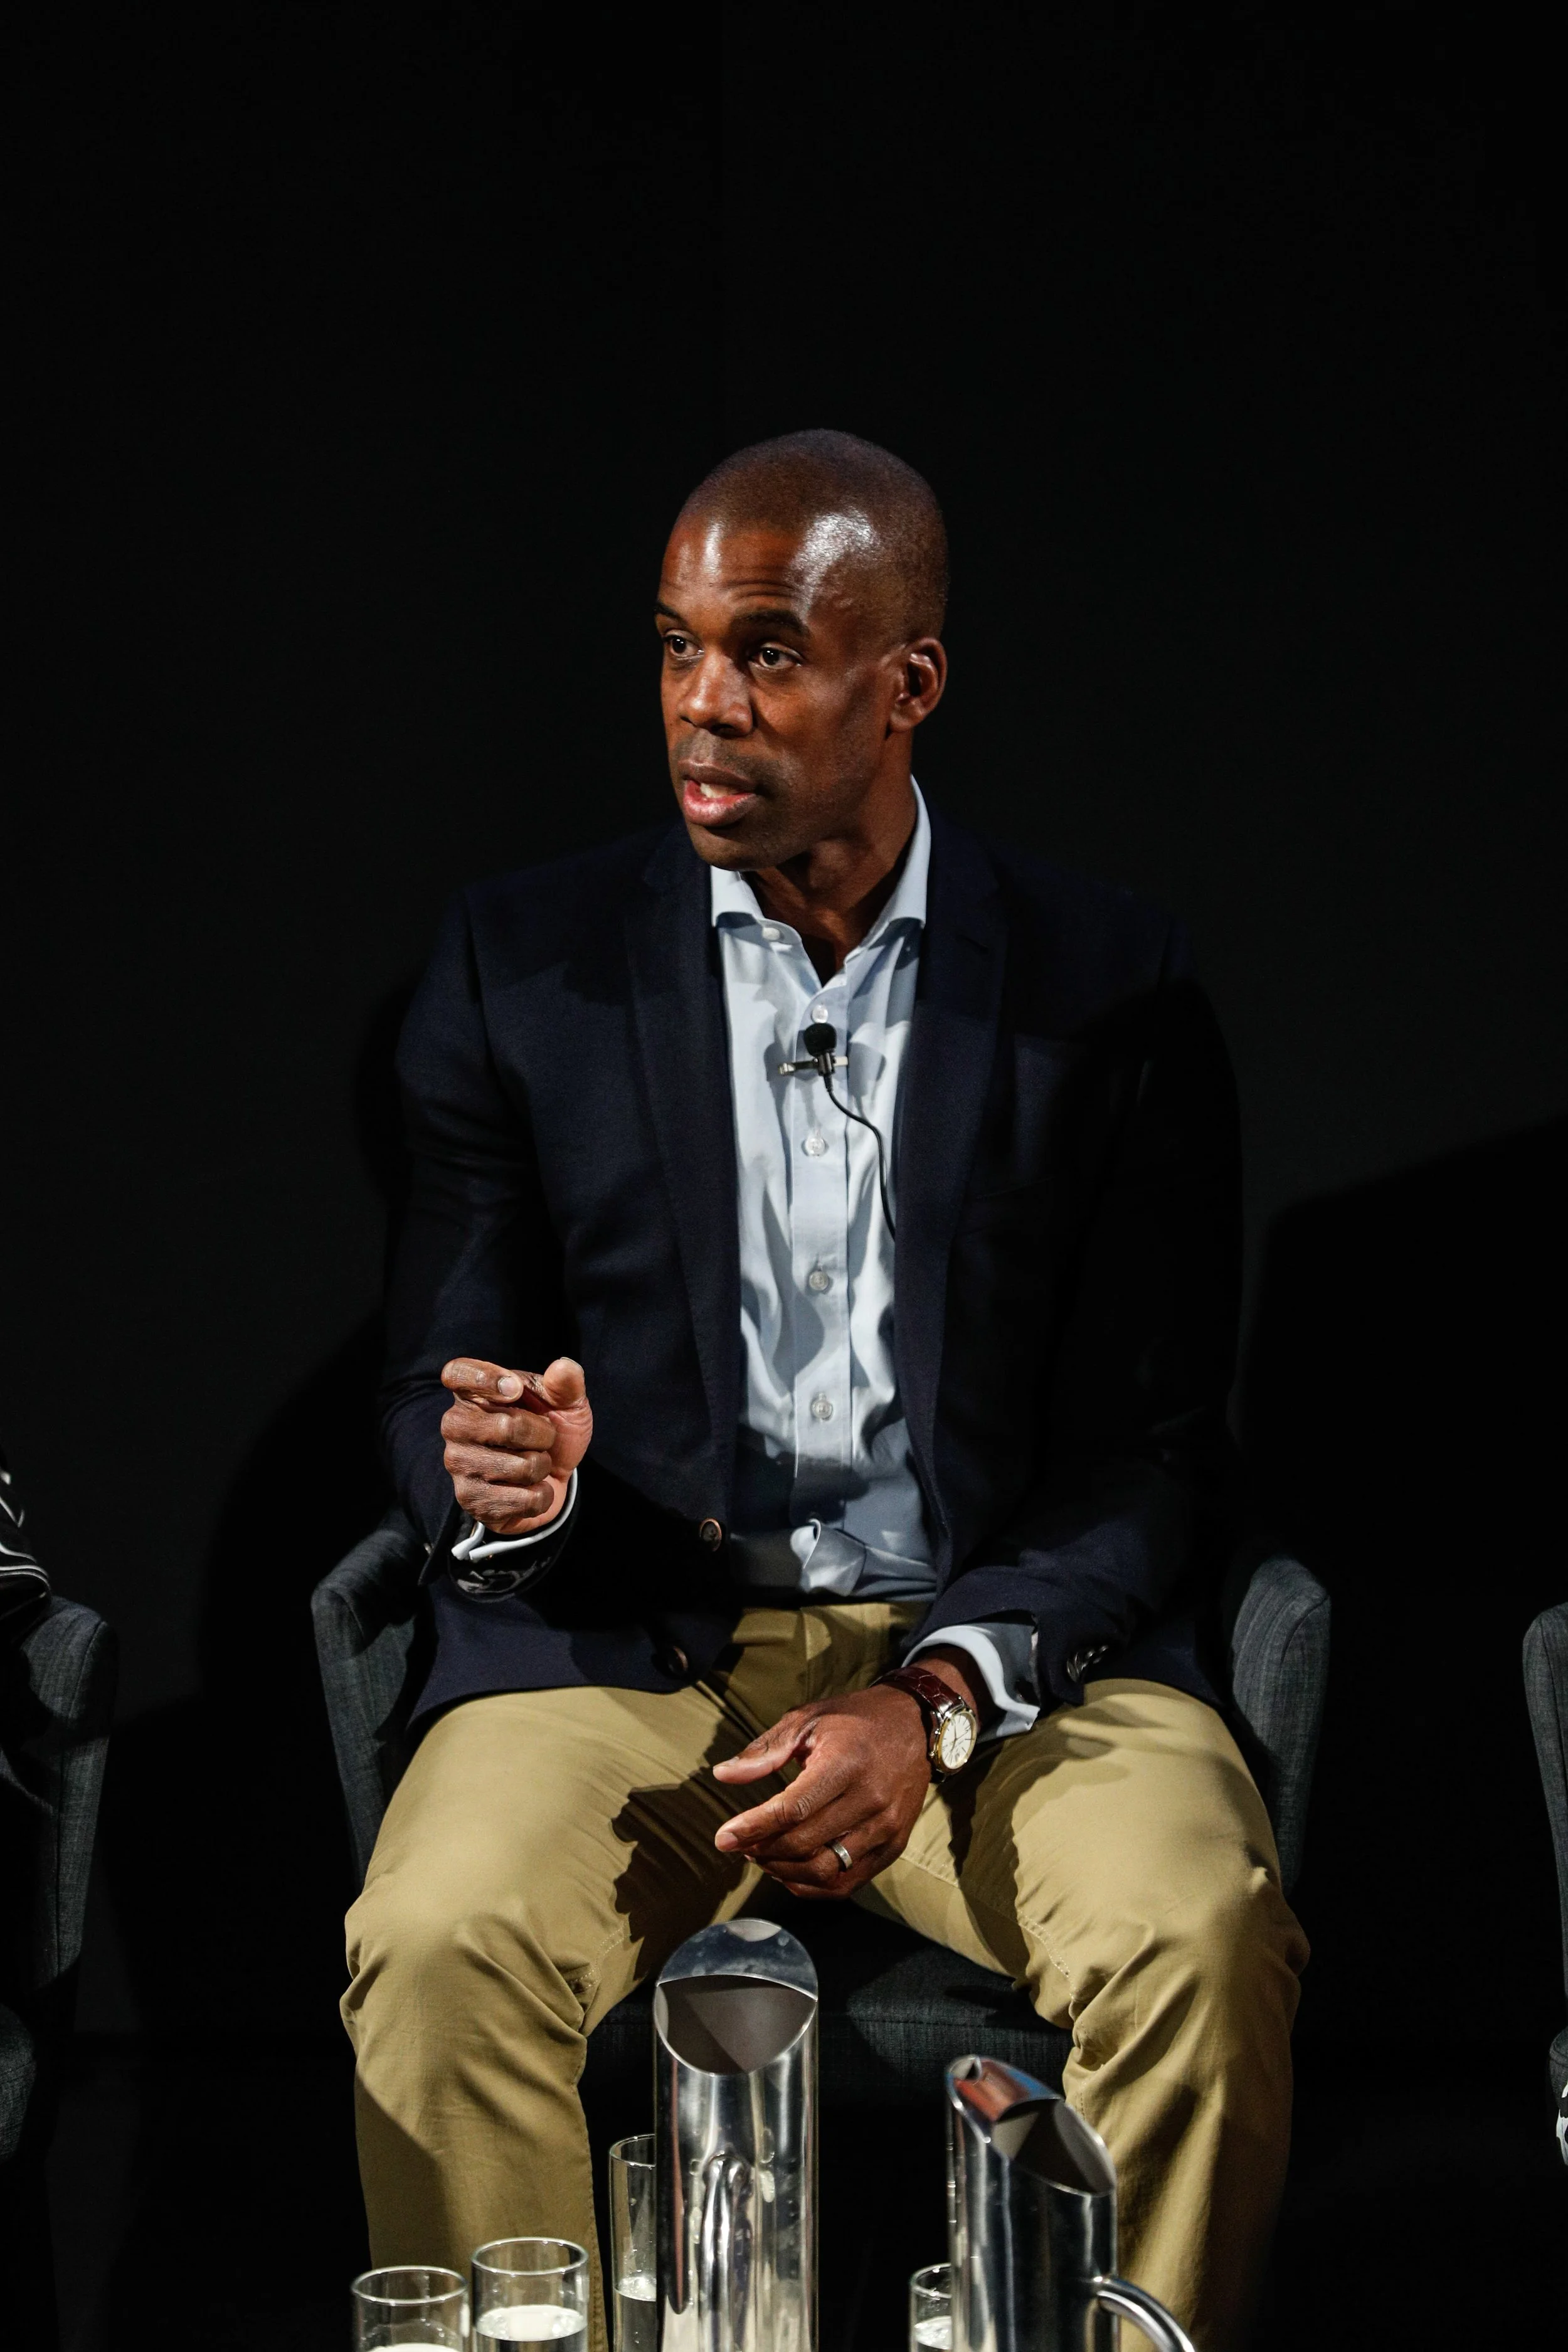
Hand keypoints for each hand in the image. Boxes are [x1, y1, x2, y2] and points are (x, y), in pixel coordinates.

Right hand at [440, 1355, 592, 1534]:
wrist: (552, 1479)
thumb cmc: (551, 1432)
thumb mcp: (566, 1404)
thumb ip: (566, 1383)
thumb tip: (564, 1367)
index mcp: (473, 1393)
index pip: (457, 1373)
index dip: (486, 1378)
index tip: (515, 1389)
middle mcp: (455, 1425)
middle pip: (508, 1427)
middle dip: (543, 1435)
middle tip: (542, 1438)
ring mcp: (459, 1464)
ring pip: (521, 1467)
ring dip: (542, 1466)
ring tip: (534, 1464)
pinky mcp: (470, 1500)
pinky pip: (524, 1499)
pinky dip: (542, 1495)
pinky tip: (530, 1489)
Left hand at [710, 1652, 983, 1897]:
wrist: (916, 1726)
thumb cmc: (854, 1720)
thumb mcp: (808, 1719)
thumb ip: (766, 1750)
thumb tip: (723, 1775)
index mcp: (846, 1764)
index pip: (793, 1809)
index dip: (754, 1827)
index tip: (722, 1837)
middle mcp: (871, 1800)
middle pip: (805, 1844)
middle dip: (763, 1850)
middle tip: (739, 1843)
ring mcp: (886, 1828)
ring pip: (826, 1870)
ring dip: (784, 1870)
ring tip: (761, 1855)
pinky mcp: (895, 1846)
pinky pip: (848, 1883)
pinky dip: (813, 1885)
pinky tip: (790, 1870)